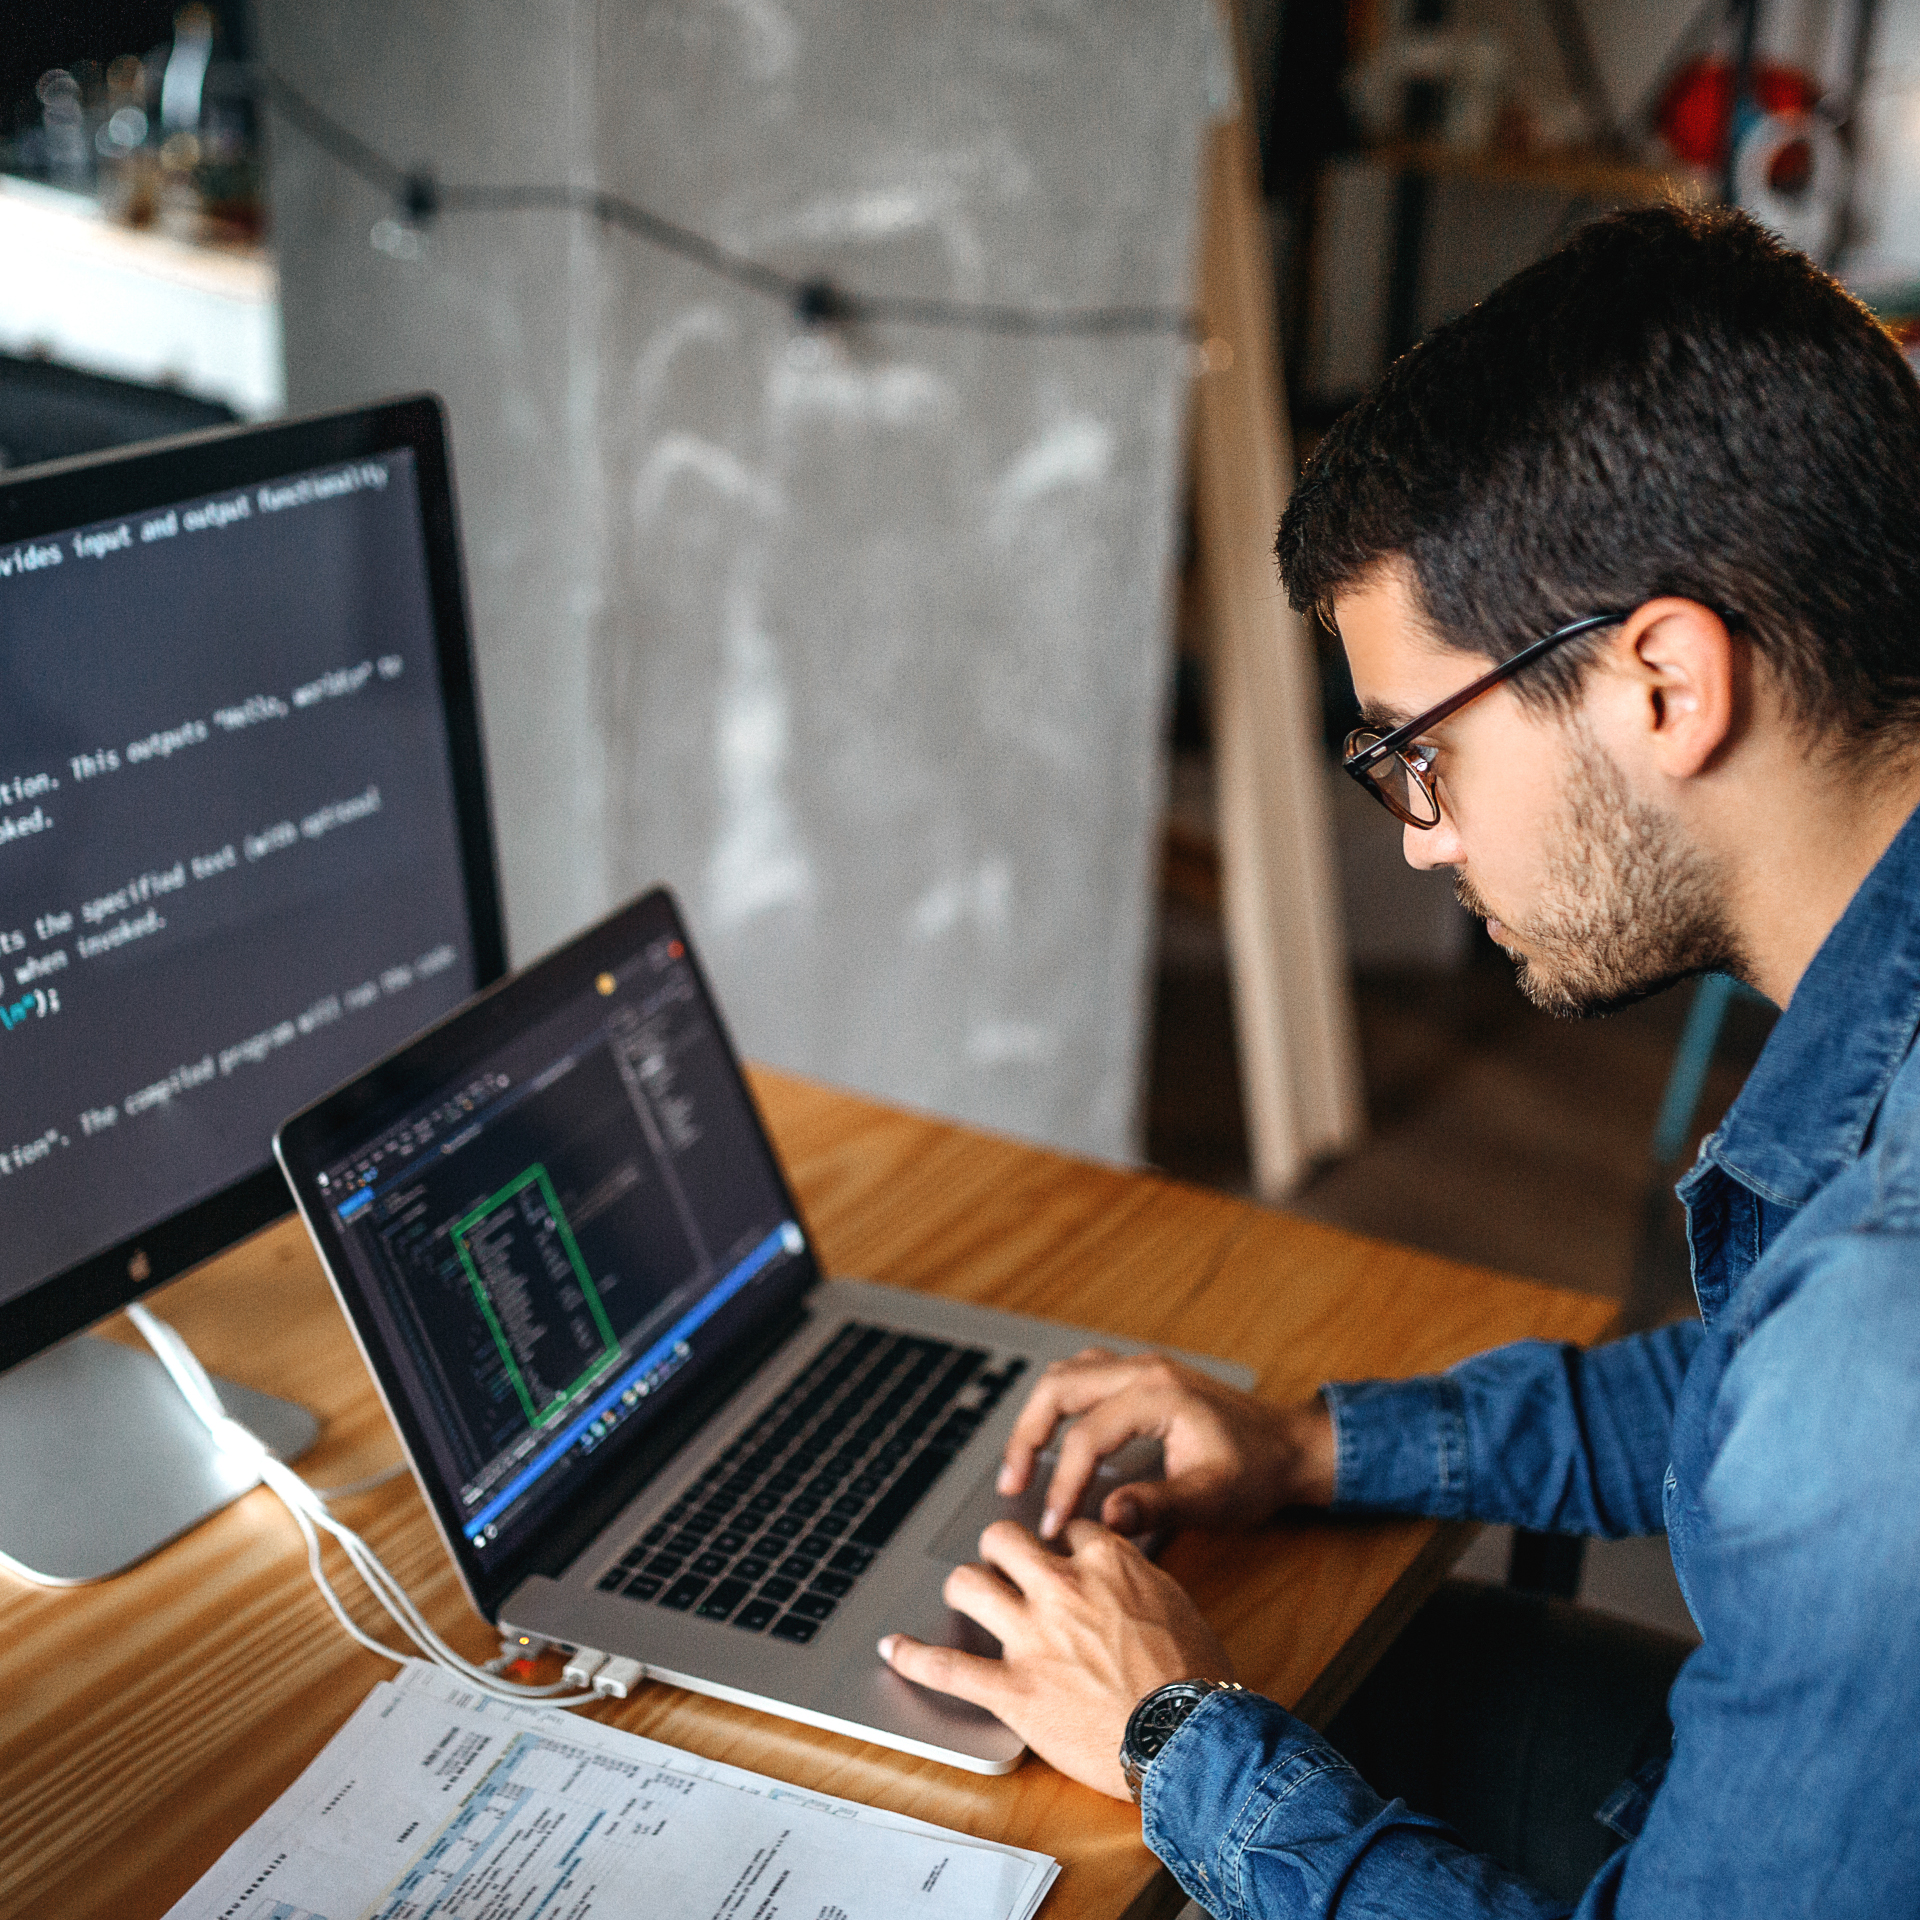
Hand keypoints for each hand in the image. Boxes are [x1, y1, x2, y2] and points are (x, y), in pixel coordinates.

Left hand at [879, 1519, 1233, 1798]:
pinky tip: (893, 1649)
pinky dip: (913, 1657)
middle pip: (1005, 1539)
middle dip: (1001, 1549)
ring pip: (969, 1584)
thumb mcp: (1177, 1605)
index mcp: (1107, 1562)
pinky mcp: (1012, 1688)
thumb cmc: (1197, 1680)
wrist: (1190, 1739)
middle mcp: (1061, 1587)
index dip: (1062, 1544)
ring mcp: (1032, 1637)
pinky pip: (947, 1667)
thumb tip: (1120, 1571)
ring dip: (964, 1587)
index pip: (1067, 1528)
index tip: (1062, 1557)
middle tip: (1005, 1566)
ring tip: (965, 1595)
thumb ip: (1138, 1580)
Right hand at [998, 1348, 1335, 1539]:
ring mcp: (1142, 1367)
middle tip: (1011, 1484)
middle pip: (1059, 1388)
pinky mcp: (1143, 1376)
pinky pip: (1084, 1374)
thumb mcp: (1212, 1497)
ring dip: (1039, 1416)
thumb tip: (1104, 1520)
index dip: (1062, 1485)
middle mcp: (1144, 1370)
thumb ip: (1157, 1507)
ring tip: (1022, 1464)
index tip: (1051, 1527)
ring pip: (1067, 1374)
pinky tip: (1057, 1436)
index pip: (1087, 1437)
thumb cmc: (1257, 1472)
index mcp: (1158, 1395)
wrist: (1291, 1446)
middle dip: (1027, 1437)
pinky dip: (1060, 1404)